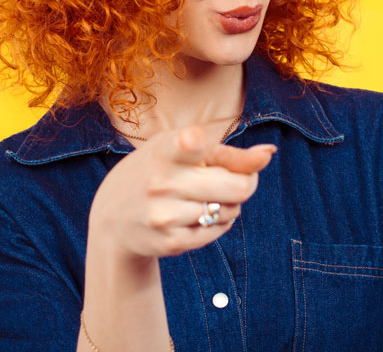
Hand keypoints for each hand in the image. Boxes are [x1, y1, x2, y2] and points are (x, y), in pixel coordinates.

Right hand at [88, 114, 275, 260]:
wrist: (112, 218)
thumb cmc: (157, 171)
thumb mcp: (181, 149)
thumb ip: (227, 153)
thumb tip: (269, 154)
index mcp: (164, 150)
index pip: (185, 145)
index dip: (193, 143)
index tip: (193, 141)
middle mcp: (162, 182)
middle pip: (238, 186)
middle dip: (246, 183)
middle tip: (231, 178)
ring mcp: (164, 215)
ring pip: (231, 210)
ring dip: (228, 204)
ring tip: (203, 196)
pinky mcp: (170, 242)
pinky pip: (217, 231)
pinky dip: (217, 223)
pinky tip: (196, 215)